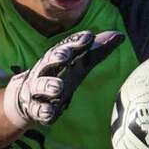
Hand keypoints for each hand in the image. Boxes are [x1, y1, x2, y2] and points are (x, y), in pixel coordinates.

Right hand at [3, 29, 123, 128]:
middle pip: (48, 61)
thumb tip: (121, 35)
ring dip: (48, 86)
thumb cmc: (60, 75)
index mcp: (56, 59)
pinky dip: (43, 111)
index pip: (66, 46)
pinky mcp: (35, 108)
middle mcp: (45, 71)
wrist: (28, 97)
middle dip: (56, 57)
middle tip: (65, 56)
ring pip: (40, 85)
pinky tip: (50, 113)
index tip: (89, 36)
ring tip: (58, 87)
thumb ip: (99, 51)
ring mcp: (37, 90)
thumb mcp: (80, 64)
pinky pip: (37, 109)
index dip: (76, 42)